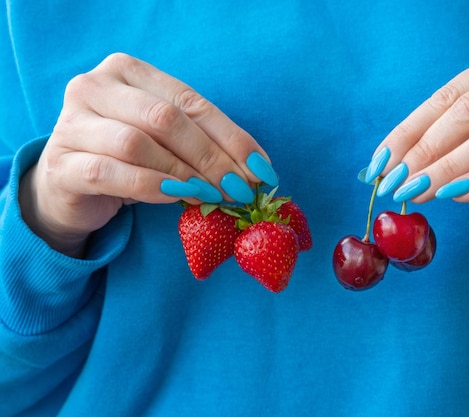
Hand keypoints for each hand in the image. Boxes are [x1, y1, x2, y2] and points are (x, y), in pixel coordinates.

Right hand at [19, 53, 275, 256]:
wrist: (70, 185)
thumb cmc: (128, 157)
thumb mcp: (167, 142)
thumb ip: (203, 143)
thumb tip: (257, 168)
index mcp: (127, 71)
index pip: (189, 101)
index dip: (230, 136)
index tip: (261, 168)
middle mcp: (94, 87)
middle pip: (165, 119)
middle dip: (211, 157)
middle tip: (240, 190)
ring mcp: (72, 123)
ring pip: (136, 143)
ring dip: (183, 174)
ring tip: (211, 196)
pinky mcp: (61, 163)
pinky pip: (110, 172)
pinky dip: (150, 186)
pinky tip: (175, 198)